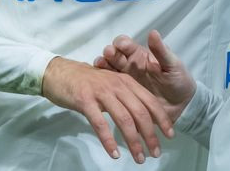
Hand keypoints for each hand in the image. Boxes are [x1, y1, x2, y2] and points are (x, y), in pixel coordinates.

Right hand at [41, 56, 173, 163]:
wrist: (60, 72)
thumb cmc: (87, 82)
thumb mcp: (111, 85)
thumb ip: (126, 99)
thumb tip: (142, 122)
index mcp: (126, 81)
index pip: (149, 101)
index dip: (161, 119)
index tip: (169, 135)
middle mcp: (117, 85)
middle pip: (139, 112)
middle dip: (150, 134)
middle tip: (156, 153)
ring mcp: (101, 92)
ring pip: (123, 119)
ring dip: (133, 141)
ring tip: (139, 158)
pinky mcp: (85, 100)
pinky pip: (100, 123)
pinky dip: (109, 140)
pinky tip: (114, 153)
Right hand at [94, 30, 195, 123]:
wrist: (181, 105)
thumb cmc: (178, 81)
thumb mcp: (172, 65)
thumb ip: (161, 51)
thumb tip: (153, 33)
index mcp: (140, 55)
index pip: (125, 44)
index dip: (122, 43)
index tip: (121, 45)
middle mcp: (129, 65)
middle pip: (113, 56)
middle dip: (109, 53)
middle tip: (108, 54)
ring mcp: (124, 80)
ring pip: (108, 70)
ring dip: (103, 67)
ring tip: (100, 66)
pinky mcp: (121, 96)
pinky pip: (109, 90)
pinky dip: (103, 86)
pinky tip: (101, 85)